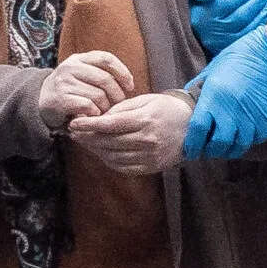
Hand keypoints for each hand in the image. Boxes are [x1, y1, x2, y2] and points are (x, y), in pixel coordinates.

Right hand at [37, 50, 131, 129]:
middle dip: (117, 95)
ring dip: (105, 107)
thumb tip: (128, 83)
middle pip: (105, 79)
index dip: (122, 72)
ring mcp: (64, 83)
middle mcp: (70, 67)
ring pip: (98, 95)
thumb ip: (99, 73)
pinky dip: (94, 113)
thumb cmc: (68, 90)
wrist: (39, 101)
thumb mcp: (80, 74)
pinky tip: (93, 115)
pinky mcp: (61, 99)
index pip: (106, 58)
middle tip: (117, 105)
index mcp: (78, 58)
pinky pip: (88, 106)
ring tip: (102, 111)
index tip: (130, 86)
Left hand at [68, 92, 192, 174]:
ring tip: (84, 142)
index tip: (74, 123)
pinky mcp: (150, 167)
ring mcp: (149, 156)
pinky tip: (101, 153)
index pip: (110, 124)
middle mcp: (146, 140)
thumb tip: (100, 116)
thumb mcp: (146, 100)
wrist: (193, 127)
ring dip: (95, 150)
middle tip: (74, 133)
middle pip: (108, 142)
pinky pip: (123, 167)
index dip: (89, 125)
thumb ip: (122, 108)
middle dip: (87, 138)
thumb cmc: (166, 109)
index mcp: (144, 120)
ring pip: (113, 156)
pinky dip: (108, 160)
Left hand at [182, 27, 266, 160]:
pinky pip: (255, 139)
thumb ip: (197, 89)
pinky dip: (247, 142)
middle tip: (207, 150)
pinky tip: (241, 137)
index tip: (189, 151)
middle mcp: (231, 110)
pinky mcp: (266, 119)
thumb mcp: (210, 71)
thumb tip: (186, 104)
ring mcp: (250, 117)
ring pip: (238, 146)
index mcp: (214, 97)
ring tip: (223, 147)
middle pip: (218, 145)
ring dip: (229, 150)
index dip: (192, 144)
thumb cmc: (235, 58)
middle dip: (210, 151)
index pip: (198, 129)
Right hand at [188, 0, 266, 56]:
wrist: (197, 31)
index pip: (228, 3)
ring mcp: (226, 46)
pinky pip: (255, 39)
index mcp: (203, 19)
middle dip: (260, 0)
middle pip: (242, 16)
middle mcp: (214, 35)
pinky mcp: (236, 53)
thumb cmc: (199, 6)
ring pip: (251, 28)